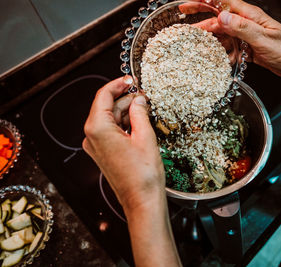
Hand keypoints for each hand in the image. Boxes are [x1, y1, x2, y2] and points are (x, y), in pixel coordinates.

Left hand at [83, 76, 164, 211]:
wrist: (142, 200)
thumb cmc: (143, 174)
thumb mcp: (144, 136)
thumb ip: (139, 112)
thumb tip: (138, 99)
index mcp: (97, 128)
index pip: (103, 95)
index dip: (118, 84)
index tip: (131, 79)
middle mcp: (91, 136)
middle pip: (106, 107)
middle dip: (125, 99)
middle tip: (144, 96)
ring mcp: (96, 147)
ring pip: (109, 120)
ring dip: (126, 112)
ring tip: (145, 109)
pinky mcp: (103, 154)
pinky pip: (111, 132)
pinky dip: (124, 125)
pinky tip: (139, 123)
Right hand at [192, 0, 280, 78]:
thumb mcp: (265, 39)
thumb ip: (242, 28)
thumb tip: (221, 16)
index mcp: (250, 16)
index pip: (222, 3)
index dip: (203, 1)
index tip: (186, 4)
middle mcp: (247, 24)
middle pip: (219, 19)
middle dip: (201, 20)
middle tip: (183, 23)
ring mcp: (248, 37)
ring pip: (224, 36)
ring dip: (210, 41)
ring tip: (194, 47)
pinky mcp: (250, 50)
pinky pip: (232, 51)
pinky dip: (224, 56)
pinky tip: (217, 62)